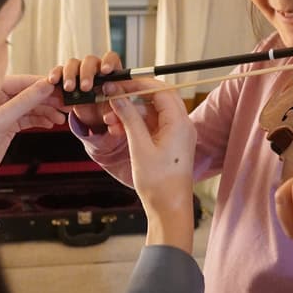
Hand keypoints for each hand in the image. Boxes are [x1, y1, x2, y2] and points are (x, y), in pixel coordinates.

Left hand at [0, 75, 64, 181]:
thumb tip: (44, 86)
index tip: (62, 87)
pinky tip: (51, 123)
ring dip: (48, 111)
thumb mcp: (1, 119)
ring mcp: (4, 112)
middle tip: (66, 104)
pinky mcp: (8, 125)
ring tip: (61, 117)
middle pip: (30, 93)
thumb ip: (24, 101)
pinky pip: (29, 118)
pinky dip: (42, 120)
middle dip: (49, 99)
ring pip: (32, 106)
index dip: (44, 84)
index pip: (24, 81)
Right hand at [48, 51, 123, 132]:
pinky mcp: (66, 79)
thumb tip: (113, 103)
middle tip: (85, 87)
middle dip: (87, 73)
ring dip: (70, 75)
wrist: (97, 118)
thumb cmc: (110, 108)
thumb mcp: (119, 108)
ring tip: (69, 89)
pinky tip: (54, 81)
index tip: (105, 70)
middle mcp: (94, 69)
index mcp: (111, 72)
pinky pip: (59, 71)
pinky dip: (56, 74)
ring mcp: (79, 73)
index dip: (108, 62)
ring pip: (73, 64)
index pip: (110, 58)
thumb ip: (120, 105)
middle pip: (90, 61)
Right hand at [110, 82, 196, 252]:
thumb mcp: (139, 146)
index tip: (117, 84)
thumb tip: (118, 96)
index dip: (137, 84)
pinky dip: (136, 123)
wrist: (169, 208)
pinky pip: (152, 124)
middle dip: (133, 96)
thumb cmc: (158, 183)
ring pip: (152, 111)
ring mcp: (177, 133)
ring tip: (110, 119)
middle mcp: (181, 124)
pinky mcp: (170, 142)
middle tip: (112, 97)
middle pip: (157, 97)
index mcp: (179, 123)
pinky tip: (118, 129)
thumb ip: (129, 118)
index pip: (159, 90)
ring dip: (131, 111)